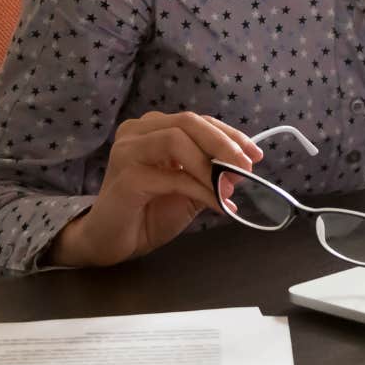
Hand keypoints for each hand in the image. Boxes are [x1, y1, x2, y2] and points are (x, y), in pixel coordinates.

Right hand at [49, 111, 262, 266]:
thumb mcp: (188, 189)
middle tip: (246, 167)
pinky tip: (217, 204)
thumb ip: (210, 174)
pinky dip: (201, 189)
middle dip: (224, 143)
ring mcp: (128, 150)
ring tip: (229, 187)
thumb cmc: (147, 213)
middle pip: (189, 122)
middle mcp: (138, 130)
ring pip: (178, 140)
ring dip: (210, 164)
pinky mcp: (126, 177)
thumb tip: (242, 168)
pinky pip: (172, 176)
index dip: (230, 135)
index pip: (199, 121)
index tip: (255, 154)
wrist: (108, 243)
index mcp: (154, 127)